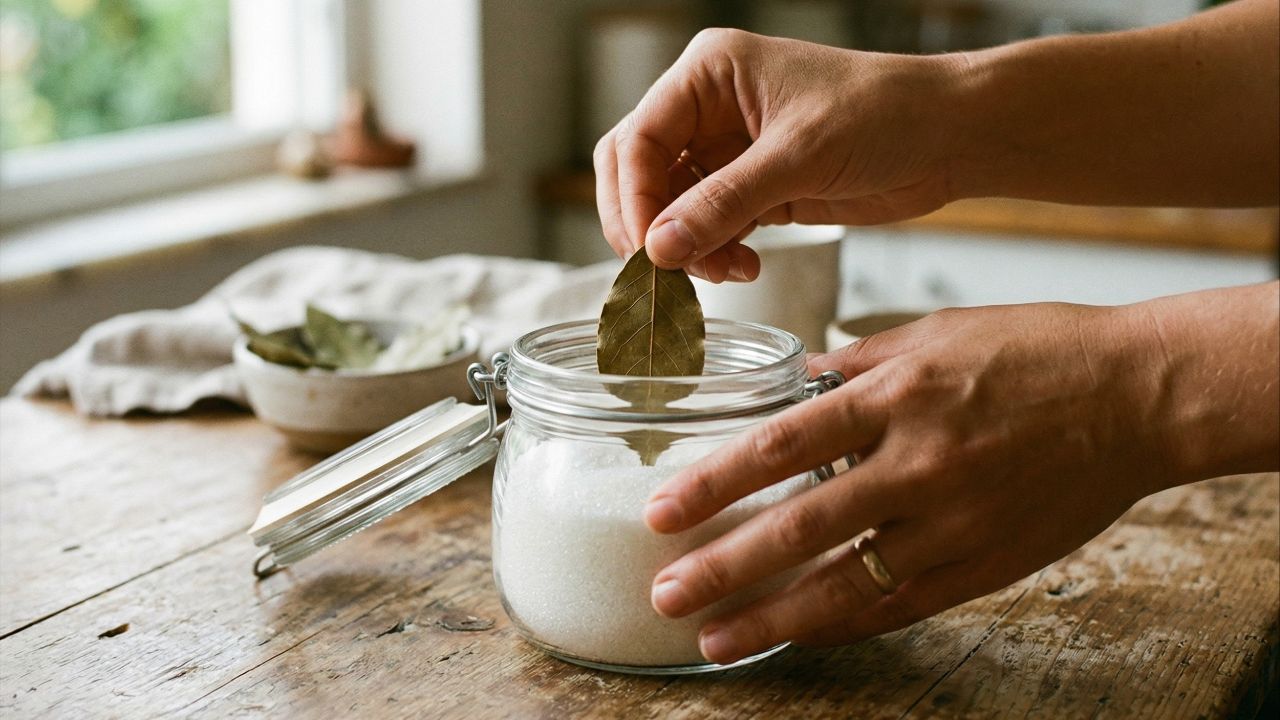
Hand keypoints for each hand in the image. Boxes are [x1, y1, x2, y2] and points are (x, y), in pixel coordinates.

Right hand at [593, 29, 965, 281]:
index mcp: (709, 72)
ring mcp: (728, 150)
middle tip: (668, 271)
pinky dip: (713, 253)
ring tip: (724, 271)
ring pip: (669, 207)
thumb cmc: (887, 112)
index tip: (649, 250)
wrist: (951, 135)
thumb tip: (659, 248)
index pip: (638, 138)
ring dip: (687, 247)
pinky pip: (707, 226)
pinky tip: (743, 267)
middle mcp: (708, 107)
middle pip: (639, 172)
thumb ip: (724, 203)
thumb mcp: (800, 156)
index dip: (635, 198)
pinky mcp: (753, 187)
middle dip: (650, 225)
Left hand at [642, 302, 1186, 663]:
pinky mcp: (986, 564)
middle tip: (666, 593)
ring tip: (712, 640)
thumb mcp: (934, 333)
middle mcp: (920, 462)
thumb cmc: (1034, 351)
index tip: (663, 510)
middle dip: (724, 567)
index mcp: (899, 393)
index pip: (783, 443)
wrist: (1140, 394)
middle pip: (801, 525)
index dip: (716, 482)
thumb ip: (855, 363)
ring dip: (771, 617)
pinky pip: (900, 605)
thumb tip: (792, 384)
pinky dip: (843, 625)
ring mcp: (955, 522)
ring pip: (846, 582)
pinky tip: (795, 635)